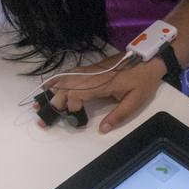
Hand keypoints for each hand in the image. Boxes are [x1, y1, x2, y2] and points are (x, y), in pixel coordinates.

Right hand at [39, 55, 164, 132]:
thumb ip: (119, 115)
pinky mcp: (90, 68)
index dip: (71, 105)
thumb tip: (102, 130)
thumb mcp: (135, 101)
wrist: (148, 59)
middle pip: (67, 87)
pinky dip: (57, 80)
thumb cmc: (143, 81)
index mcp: (102, 83)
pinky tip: (49, 86)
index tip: (74, 117)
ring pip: (65, 79)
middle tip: (44, 118)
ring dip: (51, 92)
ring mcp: (89, 70)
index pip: (78, 93)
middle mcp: (91, 75)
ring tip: (39, 103)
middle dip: (54, 102)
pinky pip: (70, 73)